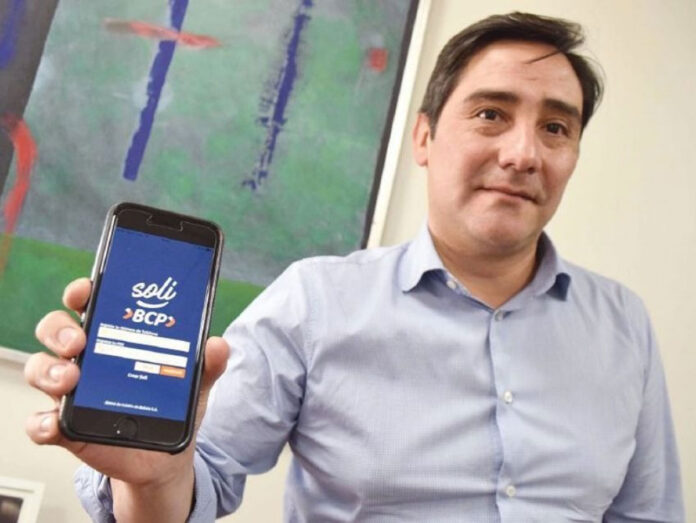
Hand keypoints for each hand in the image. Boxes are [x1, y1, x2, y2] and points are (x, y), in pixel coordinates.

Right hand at [24, 277, 228, 519]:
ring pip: (42, 369)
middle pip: (55, 330)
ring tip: (71, 380)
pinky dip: (42, 422)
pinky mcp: (67, 427)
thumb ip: (207, 362)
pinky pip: (40, 422)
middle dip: (60, 329)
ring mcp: (72, 392)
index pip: (89, 303)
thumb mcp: (194, 380)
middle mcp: (86, 358)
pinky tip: (55, 423)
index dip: (82, 292)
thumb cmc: (170, 404)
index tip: (86, 291)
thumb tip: (218, 345)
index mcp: (113, 335)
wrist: (165, 455)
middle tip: (79, 341)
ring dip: (50, 371)